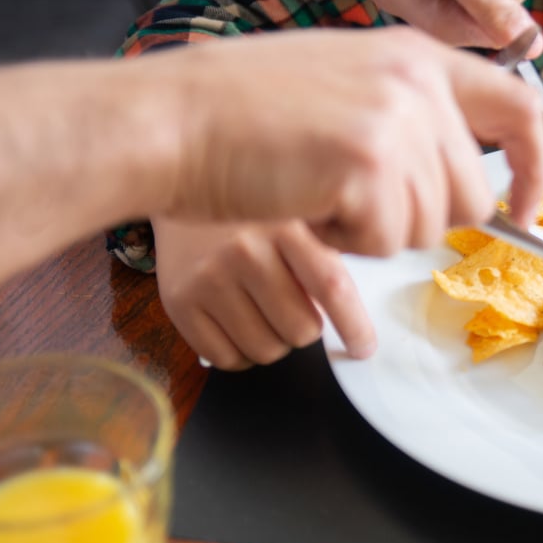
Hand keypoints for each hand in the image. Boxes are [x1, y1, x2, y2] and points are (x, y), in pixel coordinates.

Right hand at [147, 27, 542, 252]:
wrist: (175, 118)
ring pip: (430, 227)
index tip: (525, 212)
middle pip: (472, 197)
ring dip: (376, 229)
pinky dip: (347, 241)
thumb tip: (471, 174)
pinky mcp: (368, 167)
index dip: (533, 170)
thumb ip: (414, 112)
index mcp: (418, 57)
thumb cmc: (246, 111)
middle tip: (357, 195)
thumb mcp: (349, 82)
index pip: (518, 110)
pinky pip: (386, 242)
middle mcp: (418, 83)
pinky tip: (307, 203)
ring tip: (321, 188)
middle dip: (420, 218)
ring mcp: (396, 122)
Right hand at [153, 219, 375, 368]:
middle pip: (301, 330)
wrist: (181, 184)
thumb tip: (353, 321)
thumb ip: (323, 262)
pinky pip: (227, 358)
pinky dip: (240, 353)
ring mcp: (210, 278)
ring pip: (266, 350)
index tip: (363, 347)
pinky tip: (237, 325)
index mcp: (286, 229)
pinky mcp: (179, 302)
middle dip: (306, 330)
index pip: (332, 288)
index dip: (354, 326)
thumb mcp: (296, 222)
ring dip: (274, 343)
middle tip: (295, 310)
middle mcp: (246, 252)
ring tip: (263, 314)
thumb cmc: (250, 215)